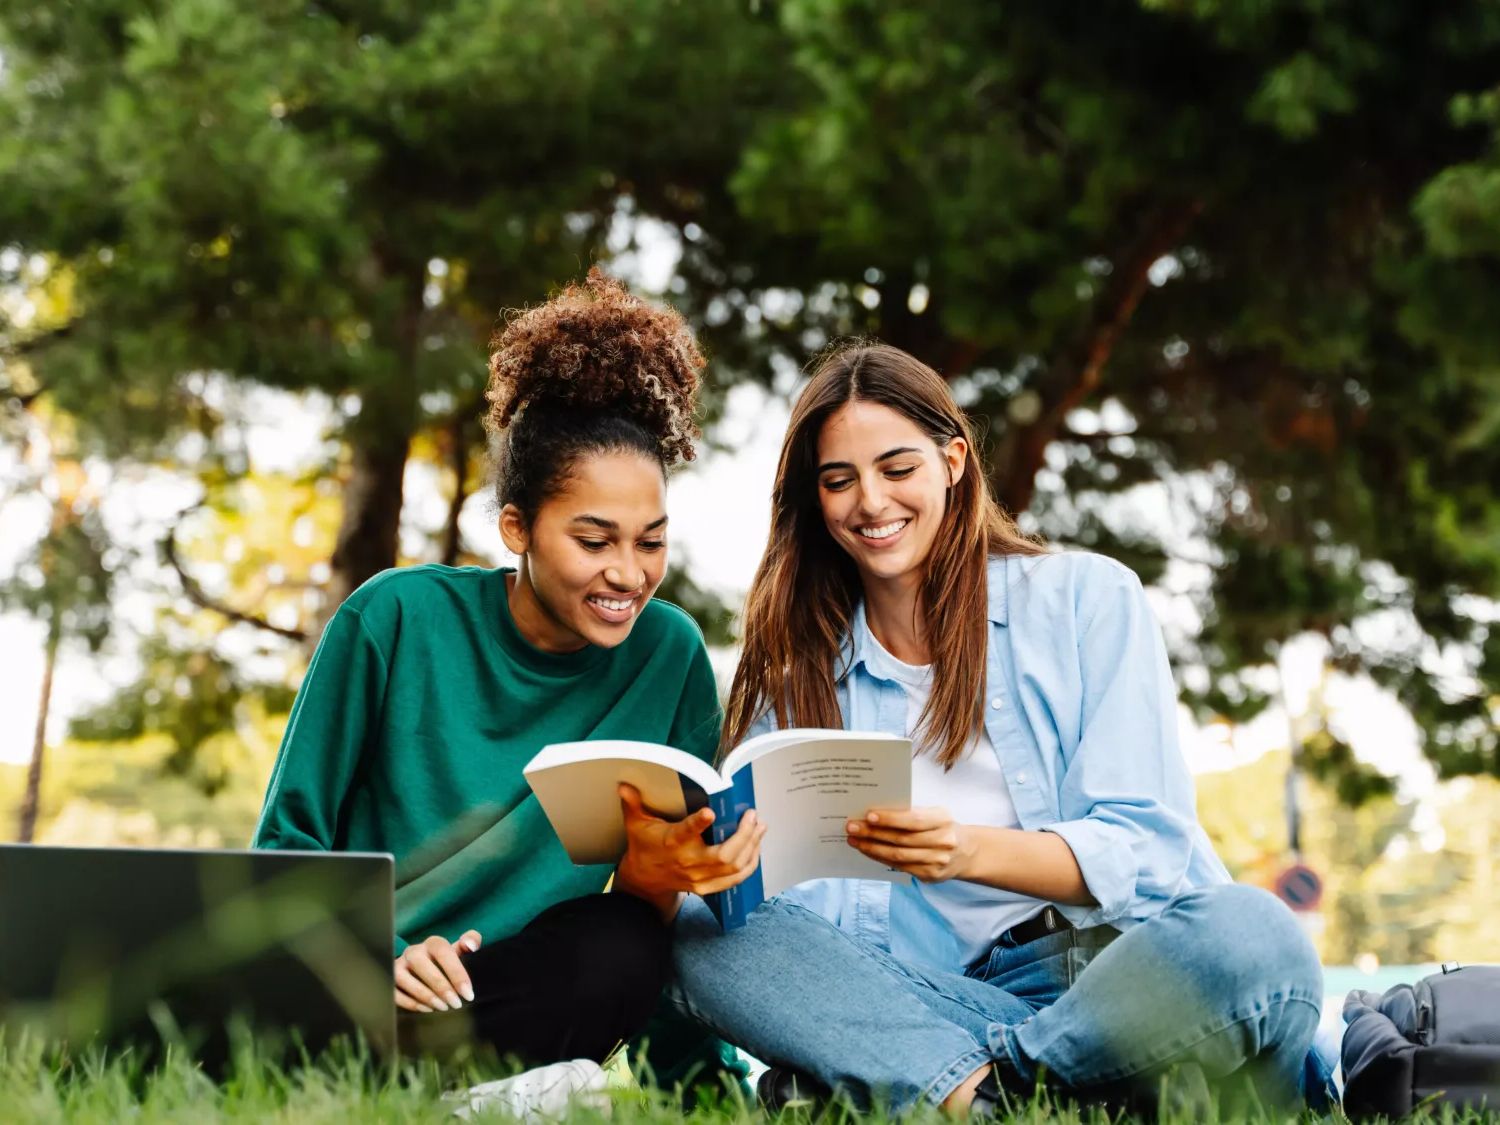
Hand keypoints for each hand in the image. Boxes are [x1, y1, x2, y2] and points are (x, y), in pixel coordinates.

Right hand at [394, 930, 480, 1013]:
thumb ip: (471, 941)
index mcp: (432, 943)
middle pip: (423, 966)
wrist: (419, 967)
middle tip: (455, 1004)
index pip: (443, 952)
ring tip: (442, 1007)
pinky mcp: (389, 981)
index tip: (468, 994)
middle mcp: (412, 952)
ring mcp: (398, 966)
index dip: (456, 973)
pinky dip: (410, 1003)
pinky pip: (394, 992)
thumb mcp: (458, 951)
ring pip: (406, 979)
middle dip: (441, 988)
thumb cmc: (444, 961)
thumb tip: (471, 945)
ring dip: (425, 996)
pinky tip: (426, 1009)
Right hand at [613, 783, 766, 907]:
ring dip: (752, 846)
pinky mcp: (708, 887)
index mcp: (671, 842)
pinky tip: (756, 847)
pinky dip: (750, 864)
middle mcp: (688, 862)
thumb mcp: (636, 824)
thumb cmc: (644, 846)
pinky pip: (736, 879)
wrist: (644, 880)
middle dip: (743, 836)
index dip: (698, 823)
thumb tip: (624, 786)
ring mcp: (700, 878)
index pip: (685, 833)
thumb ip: (633, 804)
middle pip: (723, 855)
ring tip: (760, 827)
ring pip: (734, 867)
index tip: (711, 812)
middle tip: (752, 816)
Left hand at [846, 806, 974, 882]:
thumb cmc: (941, 827)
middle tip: (852, 827)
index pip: (914, 820)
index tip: (869, 815)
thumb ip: (911, 813)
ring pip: (898, 856)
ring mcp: (937, 862)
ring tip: (854, 840)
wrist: (966, 852)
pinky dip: (880, 858)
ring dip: (872, 848)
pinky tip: (867, 851)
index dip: (891, 818)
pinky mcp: (930, 876)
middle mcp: (943, 842)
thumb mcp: (934, 814)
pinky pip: (900, 867)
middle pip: (902, 839)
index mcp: (943, 820)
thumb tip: (874, 814)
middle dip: (873, 833)